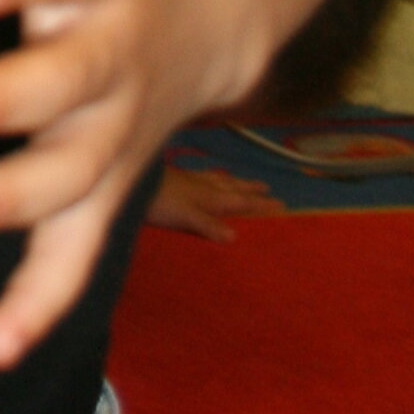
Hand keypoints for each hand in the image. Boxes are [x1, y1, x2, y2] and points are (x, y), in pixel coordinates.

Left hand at [147, 159, 283, 239]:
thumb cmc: (159, 201)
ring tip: (245, 182)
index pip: (242, 201)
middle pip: (233, 188)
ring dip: (235, 182)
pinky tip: (209, 177)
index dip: (260, 204)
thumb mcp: (186, 217)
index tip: (281, 205)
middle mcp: (204, 186)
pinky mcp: (176, 177)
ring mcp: (190, 180)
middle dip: (251, 190)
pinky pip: (203, 176)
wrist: (131, 181)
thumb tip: (234, 237)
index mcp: (210, 197)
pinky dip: (213, 177)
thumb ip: (209, 225)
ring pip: (220, 180)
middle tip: (268, 189)